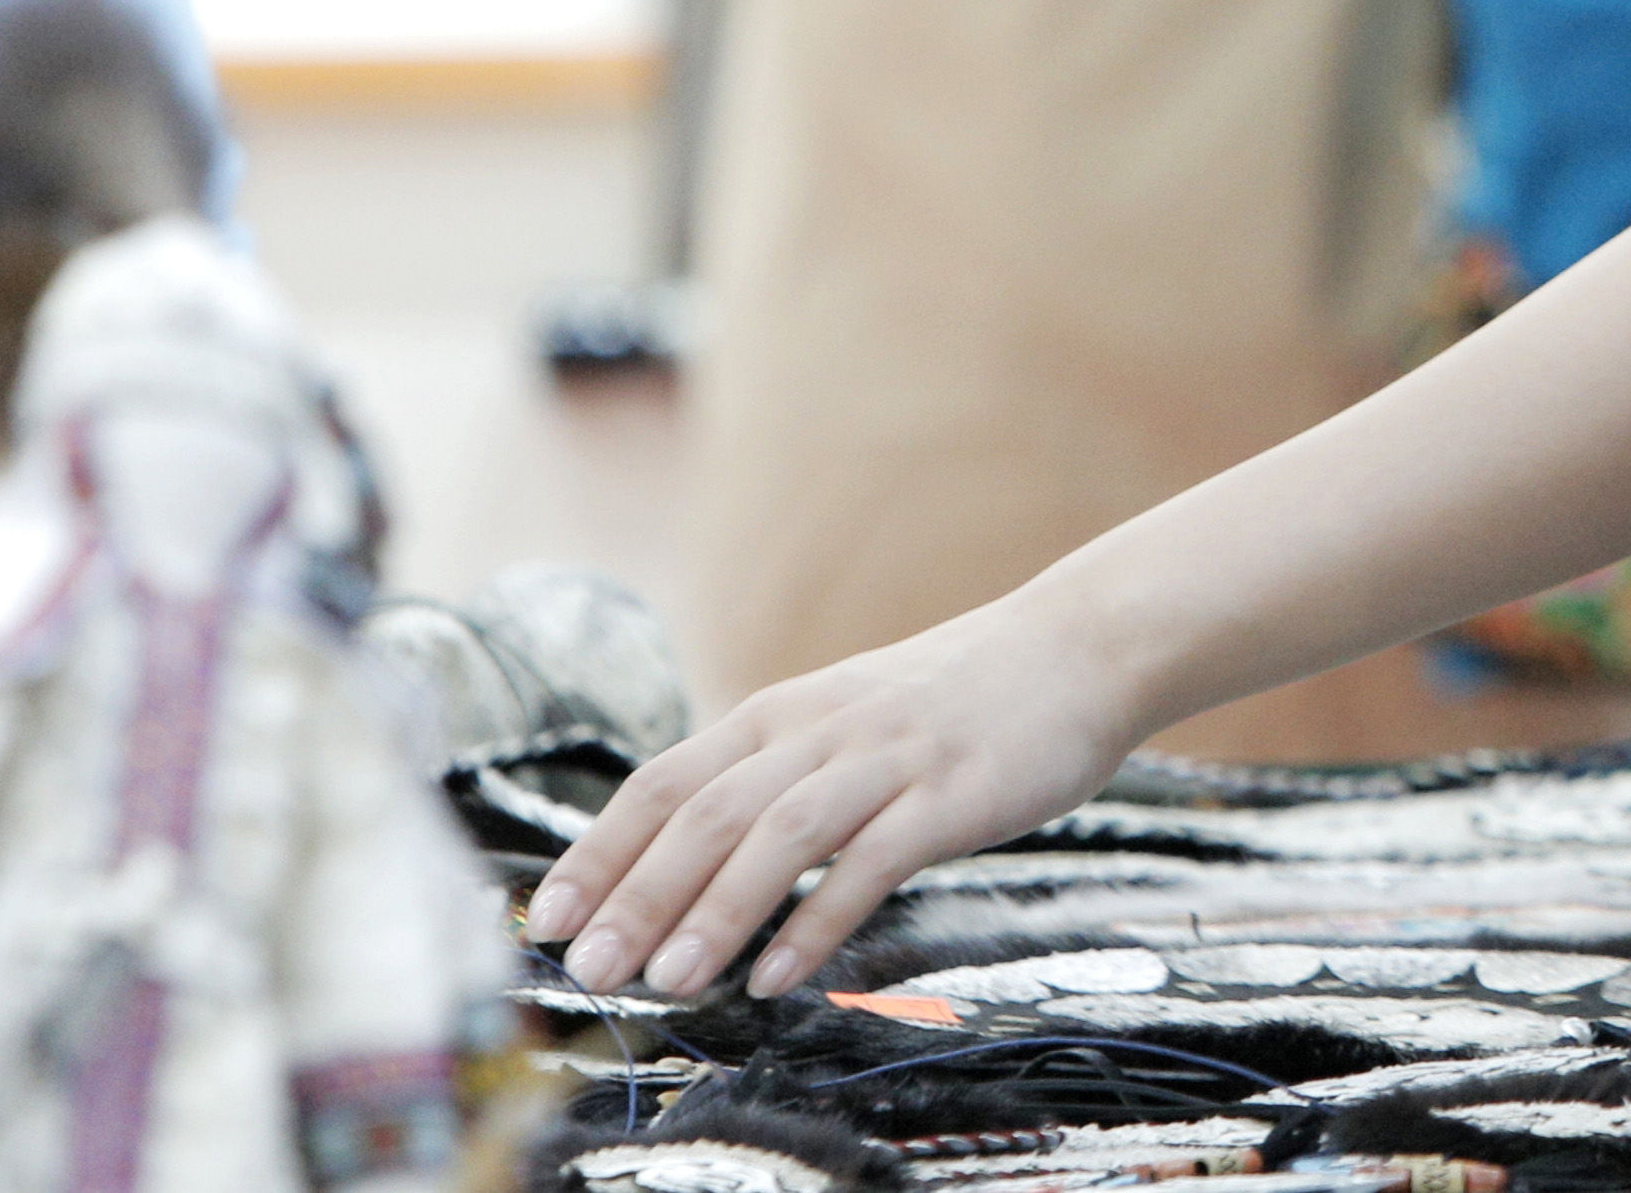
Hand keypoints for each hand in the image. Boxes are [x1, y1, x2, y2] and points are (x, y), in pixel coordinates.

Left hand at [520, 588, 1148, 998]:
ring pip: (779, 836)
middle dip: (637, 896)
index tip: (546, 920)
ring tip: (667, 985)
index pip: (665, 781)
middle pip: (707, 813)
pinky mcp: (952, 794)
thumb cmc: (959, 697)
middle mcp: (823, 730)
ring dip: (715, 912)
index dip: (600, 851)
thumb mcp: (848, 716)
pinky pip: (872, 862)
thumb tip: (690, 857)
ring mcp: (889, 759)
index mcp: (785, 712)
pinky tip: (779, 975)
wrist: (1083, 644)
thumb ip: (778, 773)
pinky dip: (817, 920)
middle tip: (589, 972)